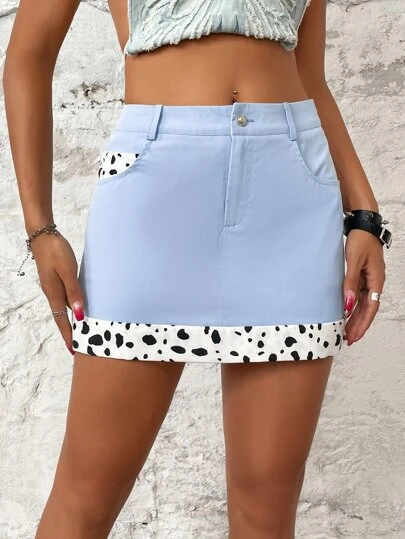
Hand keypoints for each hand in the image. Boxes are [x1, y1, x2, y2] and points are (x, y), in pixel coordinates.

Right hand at [30, 232, 84, 354]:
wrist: (43, 235)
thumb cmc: (57, 252)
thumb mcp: (68, 271)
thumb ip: (74, 292)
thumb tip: (78, 315)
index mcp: (54, 293)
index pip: (61, 320)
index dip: (68, 335)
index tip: (73, 350)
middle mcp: (52, 292)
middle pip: (61, 317)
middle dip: (69, 331)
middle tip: (78, 345)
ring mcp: (53, 285)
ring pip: (63, 307)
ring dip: (70, 319)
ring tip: (81, 329)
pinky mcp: (55, 278)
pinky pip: (64, 297)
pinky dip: (71, 306)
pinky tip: (78, 306)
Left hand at [342, 229, 385, 344]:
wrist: (363, 224)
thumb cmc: (361, 240)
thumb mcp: (354, 261)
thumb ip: (350, 282)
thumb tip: (347, 304)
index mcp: (376, 280)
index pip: (371, 308)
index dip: (362, 324)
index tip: (354, 336)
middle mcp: (374, 282)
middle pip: (367, 309)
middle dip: (358, 325)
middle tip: (348, 339)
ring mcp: (369, 279)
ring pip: (363, 303)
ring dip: (355, 318)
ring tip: (347, 331)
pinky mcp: (362, 275)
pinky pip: (359, 295)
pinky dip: (353, 306)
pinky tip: (346, 313)